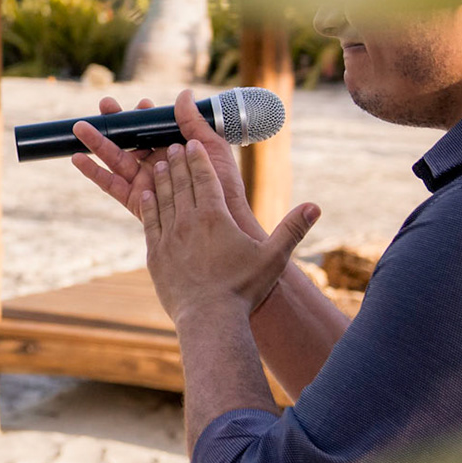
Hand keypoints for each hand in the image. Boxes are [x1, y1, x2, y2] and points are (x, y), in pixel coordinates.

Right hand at [71, 89, 262, 236]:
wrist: (225, 222)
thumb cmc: (224, 186)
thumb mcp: (212, 148)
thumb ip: (195, 123)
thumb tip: (182, 95)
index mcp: (173, 149)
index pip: (152, 128)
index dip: (143, 115)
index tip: (140, 105)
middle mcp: (155, 163)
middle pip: (128, 139)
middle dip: (115, 123)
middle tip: (104, 106)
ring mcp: (144, 181)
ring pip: (115, 158)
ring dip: (96, 142)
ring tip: (79, 128)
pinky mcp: (134, 200)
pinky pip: (109, 184)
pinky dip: (92, 172)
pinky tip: (78, 159)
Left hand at [141, 142, 318, 325]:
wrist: (209, 318)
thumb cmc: (243, 289)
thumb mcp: (273, 258)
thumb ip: (292, 229)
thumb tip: (315, 206)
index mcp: (216, 217)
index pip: (204, 179)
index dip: (197, 160)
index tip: (191, 144)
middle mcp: (188, 222)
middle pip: (181, 184)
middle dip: (177, 163)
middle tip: (172, 147)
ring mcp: (169, 237)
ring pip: (163, 199)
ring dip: (161, 179)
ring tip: (158, 165)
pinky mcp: (155, 254)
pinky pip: (149, 222)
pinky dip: (148, 205)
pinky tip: (146, 194)